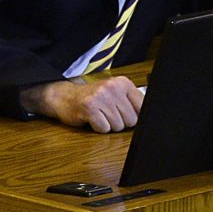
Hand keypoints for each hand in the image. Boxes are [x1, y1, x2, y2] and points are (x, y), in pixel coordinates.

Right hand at [20, 76, 143, 132]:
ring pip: (118, 126)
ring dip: (109, 126)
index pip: (142, 106)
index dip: (136, 117)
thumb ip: (131, 102)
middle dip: (121, 123)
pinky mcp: (90, 108)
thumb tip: (147, 119)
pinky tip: (92, 119)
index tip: (127, 117)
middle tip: (108, 115)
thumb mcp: (114, 94)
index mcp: (123, 83)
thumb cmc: (93, 98)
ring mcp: (101, 97)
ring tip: (100, 116)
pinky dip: (98, 128)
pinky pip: (104, 129)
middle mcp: (113, 87)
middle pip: (131, 120)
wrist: (65, 97)